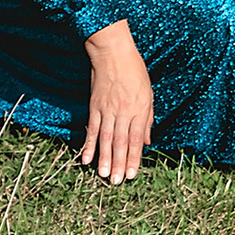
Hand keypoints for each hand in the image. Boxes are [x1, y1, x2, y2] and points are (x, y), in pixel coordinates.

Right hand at [81, 19, 151, 182]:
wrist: (113, 53)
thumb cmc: (135, 71)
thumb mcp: (148, 93)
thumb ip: (147, 118)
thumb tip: (146, 141)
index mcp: (140, 109)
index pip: (137, 138)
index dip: (135, 158)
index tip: (133, 174)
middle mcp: (124, 111)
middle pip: (121, 142)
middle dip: (120, 163)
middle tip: (117, 182)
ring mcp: (107, 109)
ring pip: (106, 138)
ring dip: (104, 158)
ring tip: (104, 175)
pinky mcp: (94, 106)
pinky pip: (92, 128)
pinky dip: (88, 144)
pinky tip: (86, 159)